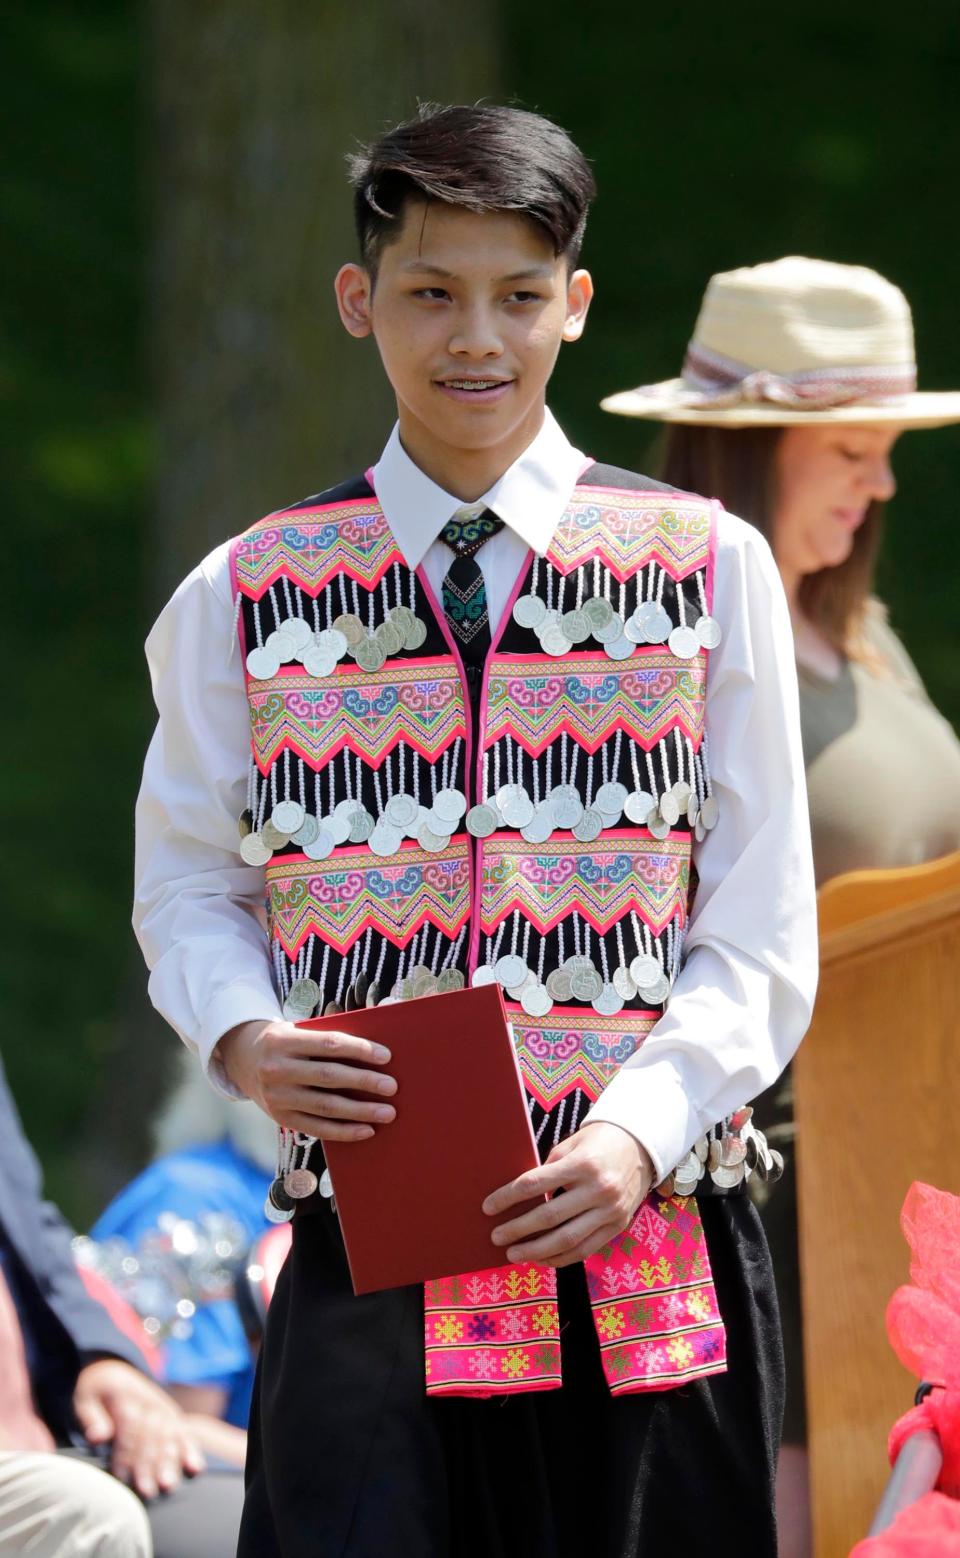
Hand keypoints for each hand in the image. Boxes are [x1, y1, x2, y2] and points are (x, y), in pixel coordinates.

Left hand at [73, 1358, 204, 1499]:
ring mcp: (164, 1409)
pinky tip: (196, 1469)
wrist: (115, 1373)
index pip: (130, 1425)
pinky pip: (185, 1433)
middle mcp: (149, 1401)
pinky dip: (191, 1450)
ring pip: (169, 1436)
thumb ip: (91, 1418)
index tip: (121, 1477)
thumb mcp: (84, 1399)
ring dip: (170, 1462)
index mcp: (126, 1395)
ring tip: (168, 1486)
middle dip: (149, 1464)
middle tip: (146, 1491)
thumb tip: (99, 1437)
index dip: (126, 1452)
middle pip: (151, 1435)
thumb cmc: (96, 1394)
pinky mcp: (174, 1416)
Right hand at [218, 1018, 396, 1140]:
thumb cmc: (285, 1042)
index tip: (386, 1056)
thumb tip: (373, 1050)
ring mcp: (277, 1097)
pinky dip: (344, 1131)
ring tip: (387, 1112)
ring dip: (361, 1111)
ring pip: (326, 1106)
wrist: (242, 1059)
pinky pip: (317, 1128)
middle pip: (329, 1077)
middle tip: (392, 1087)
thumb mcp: (297, 1030)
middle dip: (364, 1082)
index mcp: (283, 1040)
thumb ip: (327, 1036)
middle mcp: (276, 1069)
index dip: (359, 1049)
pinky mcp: (280, 1118)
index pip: (328, 1044)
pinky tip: (366, 1130)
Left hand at [482, 1122, 654, 1267]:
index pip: (534, 1183)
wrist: (640, 1147)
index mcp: (581, 1163)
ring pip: (567, 1240)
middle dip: (517, 1229)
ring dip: (536, 1251)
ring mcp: (610, 1211)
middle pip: (548, 1216)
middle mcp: (598, 1189)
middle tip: (496, 1236)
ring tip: (513, 1254)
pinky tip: (541, 1258)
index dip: (507, 1197)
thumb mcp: (571, 1145)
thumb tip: (518, 1197)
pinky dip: (561, 1257)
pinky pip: (586, 1249)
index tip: (488, 1207)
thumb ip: (548, 1169)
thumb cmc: (597, 1143)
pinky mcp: (618, 1226)